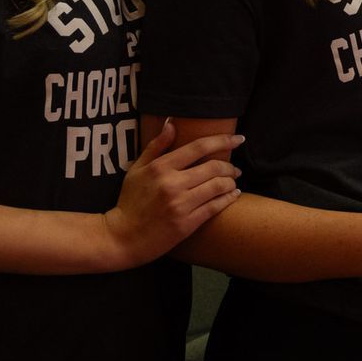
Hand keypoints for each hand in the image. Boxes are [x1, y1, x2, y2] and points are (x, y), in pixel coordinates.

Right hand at [101, 119, 242, 267]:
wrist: (123, 237)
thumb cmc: (130, 201)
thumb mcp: (137, 170)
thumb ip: (156, 146)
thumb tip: (172, 123)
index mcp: (161, 167)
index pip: (199, 147)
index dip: (223, 140)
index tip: (238, 139)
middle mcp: (172, 184)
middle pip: (213, 167)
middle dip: (230, 166)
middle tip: (234, 168)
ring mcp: (181, 205)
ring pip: (218, 186)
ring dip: (231, 182)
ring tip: (233, 181)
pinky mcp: (187, 224)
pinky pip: (215, 207)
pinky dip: (229, 198)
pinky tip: (233, 195)